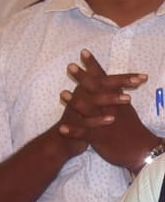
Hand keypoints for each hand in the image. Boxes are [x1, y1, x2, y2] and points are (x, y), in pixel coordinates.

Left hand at [63, 50, 159, 171]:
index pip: (105, 79)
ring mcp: (106, 122)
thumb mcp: (124, 109)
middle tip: (70, 65)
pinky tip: (61, 128)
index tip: (83, 52)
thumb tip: (110, 83)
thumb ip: (115, 96)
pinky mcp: (101, 138)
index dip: (94, 66)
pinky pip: (86, 134)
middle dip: (84, 78)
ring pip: (90, 111)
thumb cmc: (130, 129)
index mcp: (117, 100)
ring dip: (76, 102)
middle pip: (97, 90)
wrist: (141, 150)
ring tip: (62, 93)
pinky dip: (74, 132)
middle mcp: (112, 108)